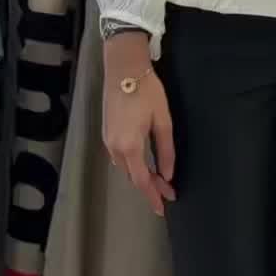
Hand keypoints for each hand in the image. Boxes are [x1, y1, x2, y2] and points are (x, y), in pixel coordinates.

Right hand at [102, 33, 175, 217]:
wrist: (123, 68)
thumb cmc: (147, 91)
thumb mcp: (163, 121)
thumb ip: (165, 150)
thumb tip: (167, 174)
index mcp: (130, 146)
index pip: (142, 180)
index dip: (154, 195)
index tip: (164, 208)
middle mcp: (114, 148)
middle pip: (132, 176)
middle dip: (150, 187)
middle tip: (168, 192)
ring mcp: (107, 140)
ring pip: (125, 168)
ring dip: (141, 176)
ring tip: (159, 181)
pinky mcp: (106, 133)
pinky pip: (120, 157)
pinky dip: (133, 165)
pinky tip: (144, 164)